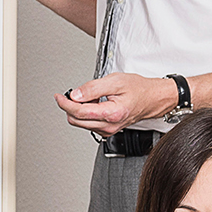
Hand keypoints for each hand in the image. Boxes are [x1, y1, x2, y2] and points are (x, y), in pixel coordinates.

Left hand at [58, 73, 178, 134]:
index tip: (59, 96)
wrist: (152, 98)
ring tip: (90, 97)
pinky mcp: (108, 130)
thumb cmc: (138, 89)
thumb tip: (75, 95)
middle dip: (71, 107)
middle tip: (75, 93)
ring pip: (82, 123)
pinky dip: (86, 113)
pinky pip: (89, 124)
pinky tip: (95, 103)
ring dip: (79, 110)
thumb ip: (92, 88)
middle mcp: (109, 126)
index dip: (65, 103)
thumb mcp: (115, 81)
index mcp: (111, 114)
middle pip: (77, 120)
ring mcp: (108, 130)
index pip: (79, 112)